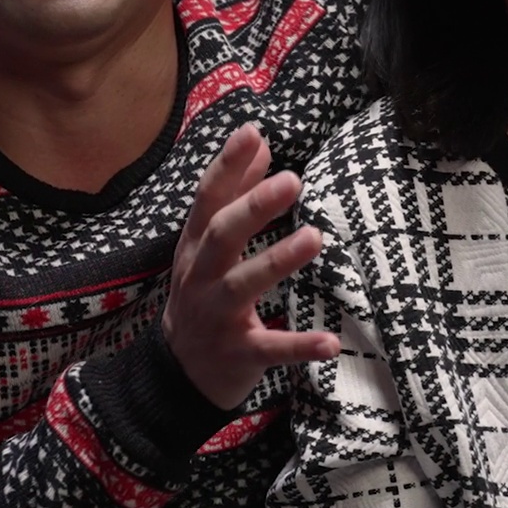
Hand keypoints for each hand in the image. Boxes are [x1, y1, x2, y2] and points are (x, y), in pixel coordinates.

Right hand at [162, 123, 339, 408]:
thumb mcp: (207, 244)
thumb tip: (260, 142)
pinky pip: (270, 349)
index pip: (208, 199)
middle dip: (253, 207)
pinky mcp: (238, 354)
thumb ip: (235, 192)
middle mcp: (201, 276)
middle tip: (292, 180)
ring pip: (243, 285)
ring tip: (314, 238)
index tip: (253, 133)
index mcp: (195, 246)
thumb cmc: (202, 294)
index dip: (228, 165)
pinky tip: (330, 342)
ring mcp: (217, 316)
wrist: (177, 374)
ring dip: (278, 260)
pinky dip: (299, 346)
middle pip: (221, 235)